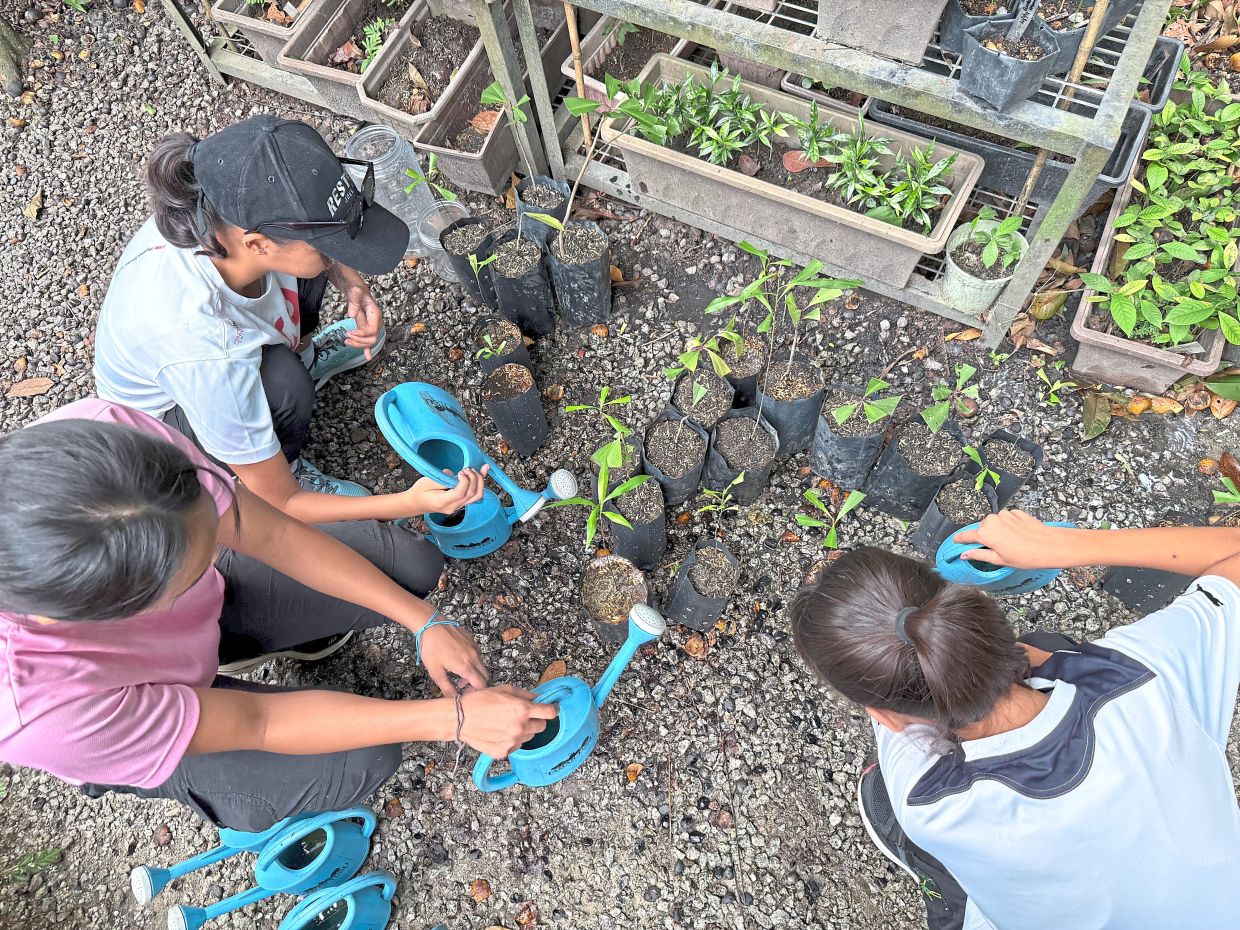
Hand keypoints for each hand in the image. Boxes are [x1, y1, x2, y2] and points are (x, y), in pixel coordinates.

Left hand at [343, 283, 382, 359]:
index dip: (362, 334)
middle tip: (347, 337)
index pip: (372, 330)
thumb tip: (352, 314)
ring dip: (359, 345)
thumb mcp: (355, 292)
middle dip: (360, 341)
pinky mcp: (366, 329)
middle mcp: (376, 322)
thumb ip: (354, 302)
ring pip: (370, 342)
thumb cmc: (357, 291)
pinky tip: (367, 356)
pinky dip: (367, 349)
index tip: (351, 333)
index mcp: (375, 314)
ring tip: (347, 341)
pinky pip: (368, 340)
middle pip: (372, 339)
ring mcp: (372, 327)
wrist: (357, 291)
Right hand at [402, 467, 488, 515]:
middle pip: (471, 495)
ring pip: (476, 496)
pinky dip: (479, 483)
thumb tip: (453, 473)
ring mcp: (458, 507)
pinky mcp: (461, 503)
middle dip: (474, 478)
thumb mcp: (427, 482)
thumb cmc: (420, 491)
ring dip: (480, 481)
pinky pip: (474, 495)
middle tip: (467, 468)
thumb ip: (441, 478)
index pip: (460, 493)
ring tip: (477, 469)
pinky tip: (483, 472)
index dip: (465, 481)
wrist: (416, 503)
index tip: (461, 471)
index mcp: (442, 502)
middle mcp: (452, 507)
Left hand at [418, 622, 487, 694]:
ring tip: (457, 671)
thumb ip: (446, 688)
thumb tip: (453, 699)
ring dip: (473, 671)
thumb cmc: (431, 648)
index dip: (475, 692)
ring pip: (480, 664)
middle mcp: (474, 657)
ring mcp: (474, 647)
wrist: (430, 625)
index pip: (481, 684)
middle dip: (476, 683)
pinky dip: (471, 660)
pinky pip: (476, 653)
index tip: (464, 692)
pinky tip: (457, 658)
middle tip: (461, 684)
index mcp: (466, 667)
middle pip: (484, 675)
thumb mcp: (435, 672)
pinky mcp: (471, 639)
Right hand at [458, 685, 558, 758]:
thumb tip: (536, 699)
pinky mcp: (504, 752)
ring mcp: (512, 741)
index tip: (552, 709)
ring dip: (523, 731)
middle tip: (522, 716)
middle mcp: (520, 727)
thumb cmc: (479, 701)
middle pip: (541, 727)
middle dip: (536, 720)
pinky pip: (515, 746)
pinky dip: (511, 741)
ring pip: (528, 737)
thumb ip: (524, 695)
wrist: (459, 718)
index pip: (550, 713)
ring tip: (506, 724)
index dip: (552, 710)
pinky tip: (499, 733)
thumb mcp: (503, 690)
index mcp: (522, 709)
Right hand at [952, 511, 1069, 569]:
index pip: (966, 535)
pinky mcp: (1016, 512)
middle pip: (982, 528)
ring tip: (1011, 543)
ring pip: (995, 523)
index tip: (956, 540)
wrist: (1050, 545)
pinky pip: (1007, 519)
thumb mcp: (999, 560)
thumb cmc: (1026, 556)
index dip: (960, 539)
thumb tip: (965, 554)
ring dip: (999, 531)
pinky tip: (1018, 535)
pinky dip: (1009, 526)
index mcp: (985, 534)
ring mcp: (1005, 515)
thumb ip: (979, 554)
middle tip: (996, 549)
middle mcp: (992, 521)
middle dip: (986, 537)